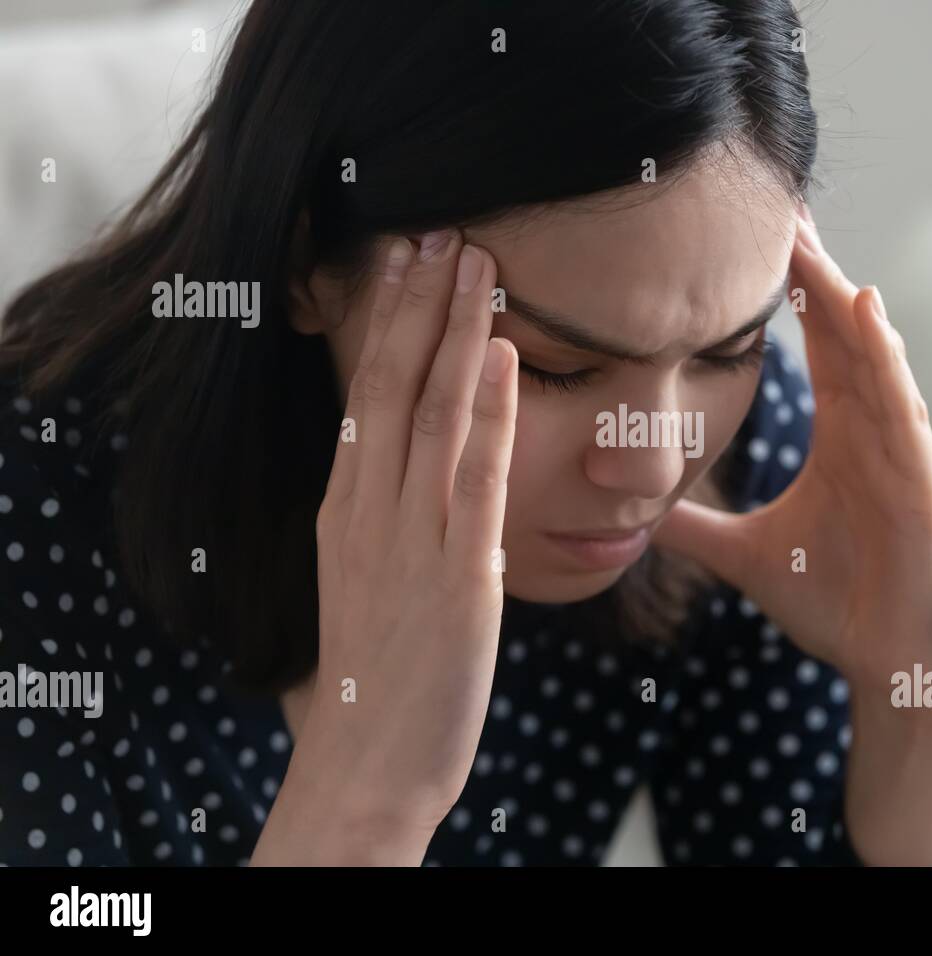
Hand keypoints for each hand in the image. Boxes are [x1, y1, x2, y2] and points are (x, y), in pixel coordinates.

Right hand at [282, 230, 516, 839]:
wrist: (368, 759)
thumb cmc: (374, 674)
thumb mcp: (366, 578)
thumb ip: (386, 519)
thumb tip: (412, 475)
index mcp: (345, 507)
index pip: (367, 393)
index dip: (388, 323)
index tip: (404, 262)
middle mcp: (370, 507)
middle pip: (393, 384)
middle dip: (418, 304)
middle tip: (440, 230)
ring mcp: (412, 535)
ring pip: (434, 410)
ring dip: (456, 332)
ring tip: (476, 263)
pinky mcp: (460, 571)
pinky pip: (476, 473)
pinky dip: (492, 409)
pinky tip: (505, 355)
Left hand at [652, 203, 931, 692]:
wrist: (893, 667)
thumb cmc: (837, 608)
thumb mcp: (747, 557)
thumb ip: (698, 530)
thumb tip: (640, 513)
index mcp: (842, 442)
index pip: (815, 350)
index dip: (788, 296)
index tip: (754, 243)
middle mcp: (875, 433)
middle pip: (842, 334)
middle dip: (813, 273)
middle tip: (780, 206)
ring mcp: (902, 453)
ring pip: (871, 357)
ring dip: (842, 296)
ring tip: (809, 240)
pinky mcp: (923, 483)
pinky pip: (902, 408)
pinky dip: (887, 358)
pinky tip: (868, 310)